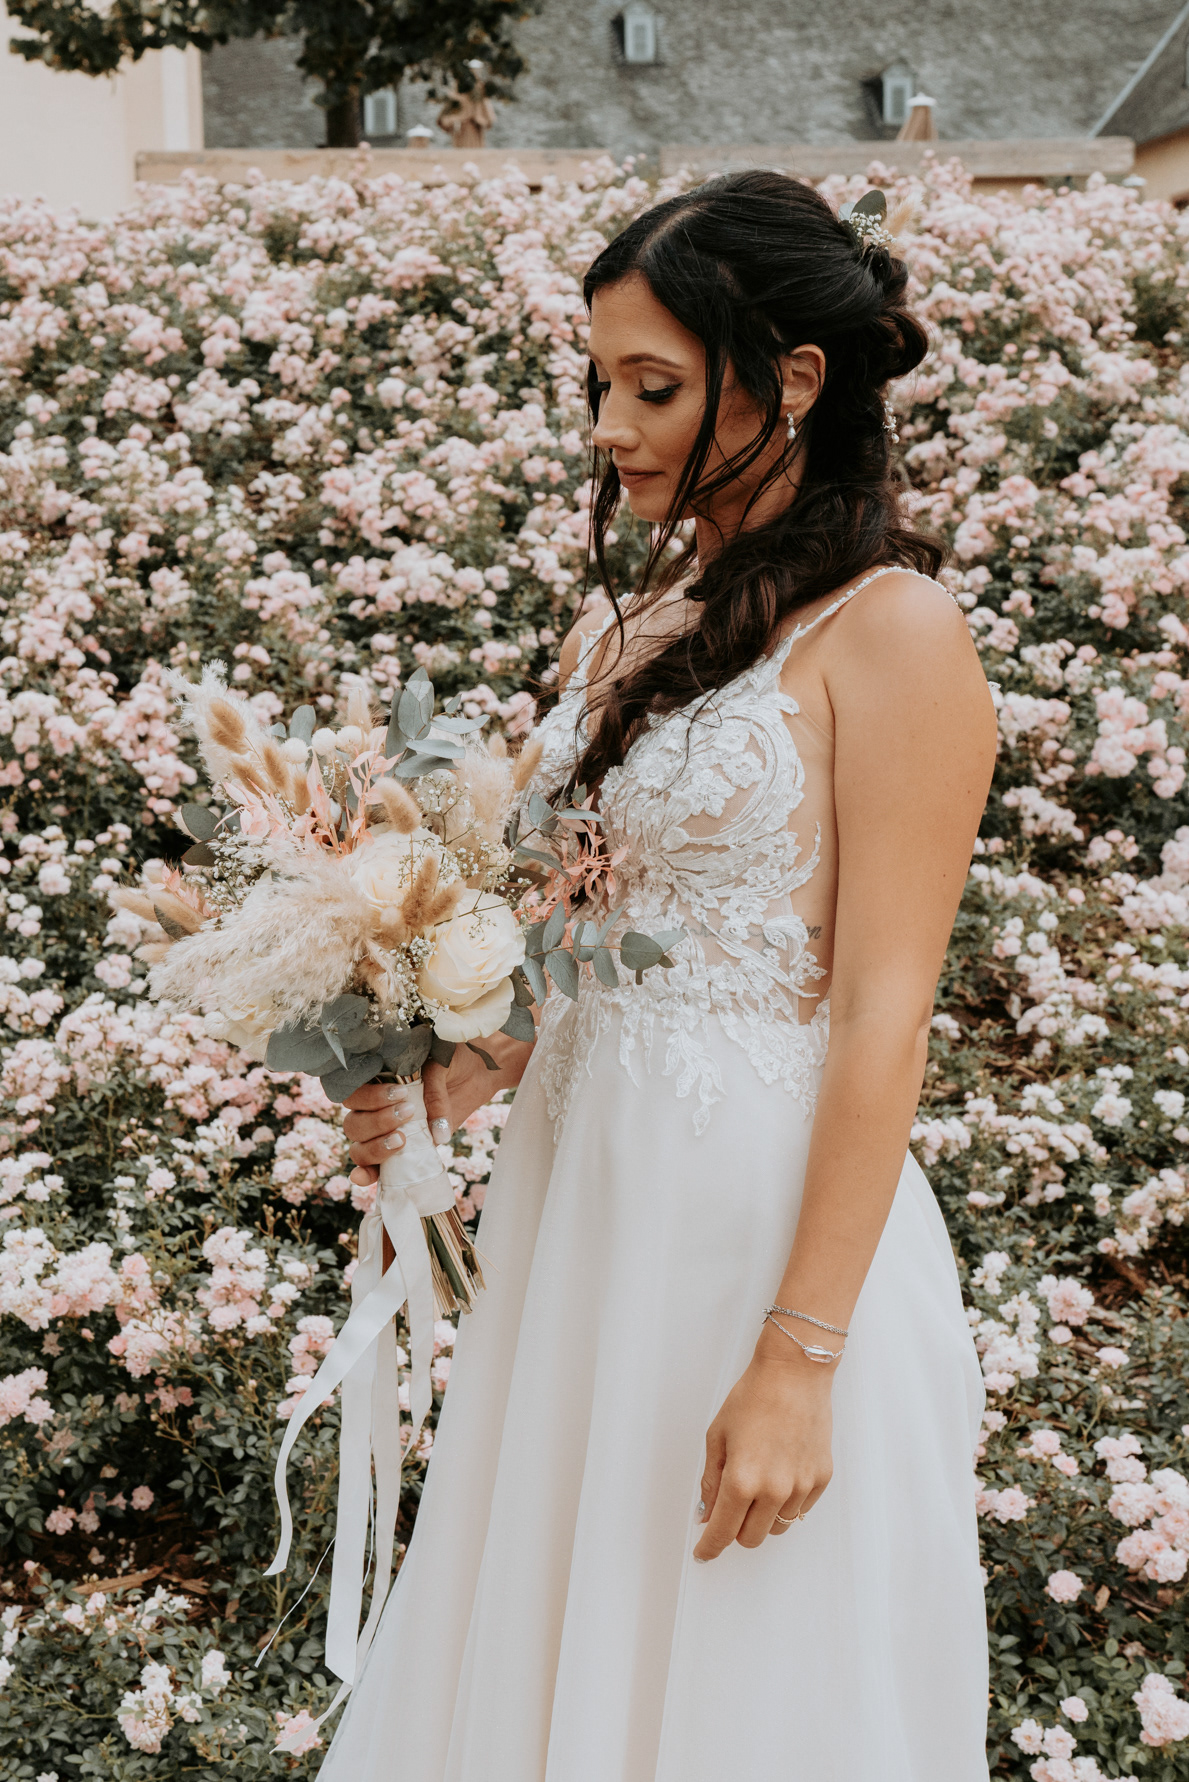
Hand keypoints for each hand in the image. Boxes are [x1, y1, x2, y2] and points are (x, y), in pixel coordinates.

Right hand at [343, 1061, 454, 1191]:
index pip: (353, 1094)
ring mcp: (384, 1133)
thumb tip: (437, 1134)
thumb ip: (434, 1092)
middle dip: (377, 1122)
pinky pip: (373, 1168)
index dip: (369, 1098)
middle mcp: (373, 1109)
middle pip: (353, 1124)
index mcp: (375, 1082)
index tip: (401, 1095)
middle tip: (409, 1113)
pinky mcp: (399, 1151)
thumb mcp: (443, 1066)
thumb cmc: (452, 1064)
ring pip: (359, 1147)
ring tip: (402, 1139)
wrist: (474, 1075)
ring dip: (376, 1147)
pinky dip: (366, 1174)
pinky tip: (364, 1177)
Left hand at [693, 1333, 834, 1560]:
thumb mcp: (718, 1436)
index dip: (710, 1547)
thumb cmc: (753, 1398)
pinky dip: (786, 1502)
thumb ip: (711, 1481)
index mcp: (742, 1480)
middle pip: (751, 1538)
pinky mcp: (820, 1479)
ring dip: (762, 1517)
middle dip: (735, 1529)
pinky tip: (780, 1472)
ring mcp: (801, 1487)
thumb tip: (707, 1514)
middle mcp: (774, 1490)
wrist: (794, 1374)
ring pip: (777, 1528)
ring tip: (759, 1481)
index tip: (704, 1553)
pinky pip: (799, 1510)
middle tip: (730, 1507)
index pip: (723, 1532)